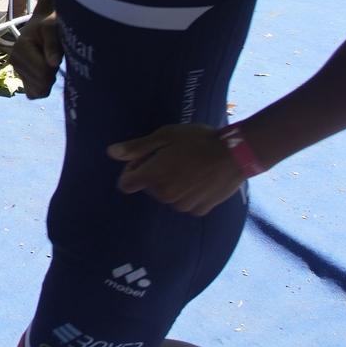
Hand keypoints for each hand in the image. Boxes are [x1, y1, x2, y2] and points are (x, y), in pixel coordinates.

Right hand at [9, 14, 62, 98]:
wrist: (42, 23)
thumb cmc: (49, 24)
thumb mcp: (53, 28)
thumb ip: (53, 44)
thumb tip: (53, 63)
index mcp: (20, 49)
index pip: (43, 73)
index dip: (55, 67)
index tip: (56, 54)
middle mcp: (15, 61)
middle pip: (41, 84)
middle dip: (52, 74)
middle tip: (52, 58)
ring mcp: (17, 71)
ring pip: (38, 91)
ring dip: (48, 81)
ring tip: (48, 64)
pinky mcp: (21, 78)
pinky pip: (33, 94)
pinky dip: (42, 88)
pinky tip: (45, 74)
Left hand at [107, 124, 244, 215]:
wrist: (235, 154)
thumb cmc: (197, 140)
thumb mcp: (164, 136)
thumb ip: (136, 147)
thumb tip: (110, 153)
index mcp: (152, 177)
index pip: (125, 184)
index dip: (132, 170)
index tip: (145, 158)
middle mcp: (165, 196)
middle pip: (148, 188)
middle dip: (154, 173)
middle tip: (172, 156)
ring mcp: (183, 206)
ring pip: (167, 196)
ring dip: (171, 184)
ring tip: (189, 166)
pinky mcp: (200, 210)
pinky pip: (185, 203)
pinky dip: (188, 193)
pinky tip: (200, 178)